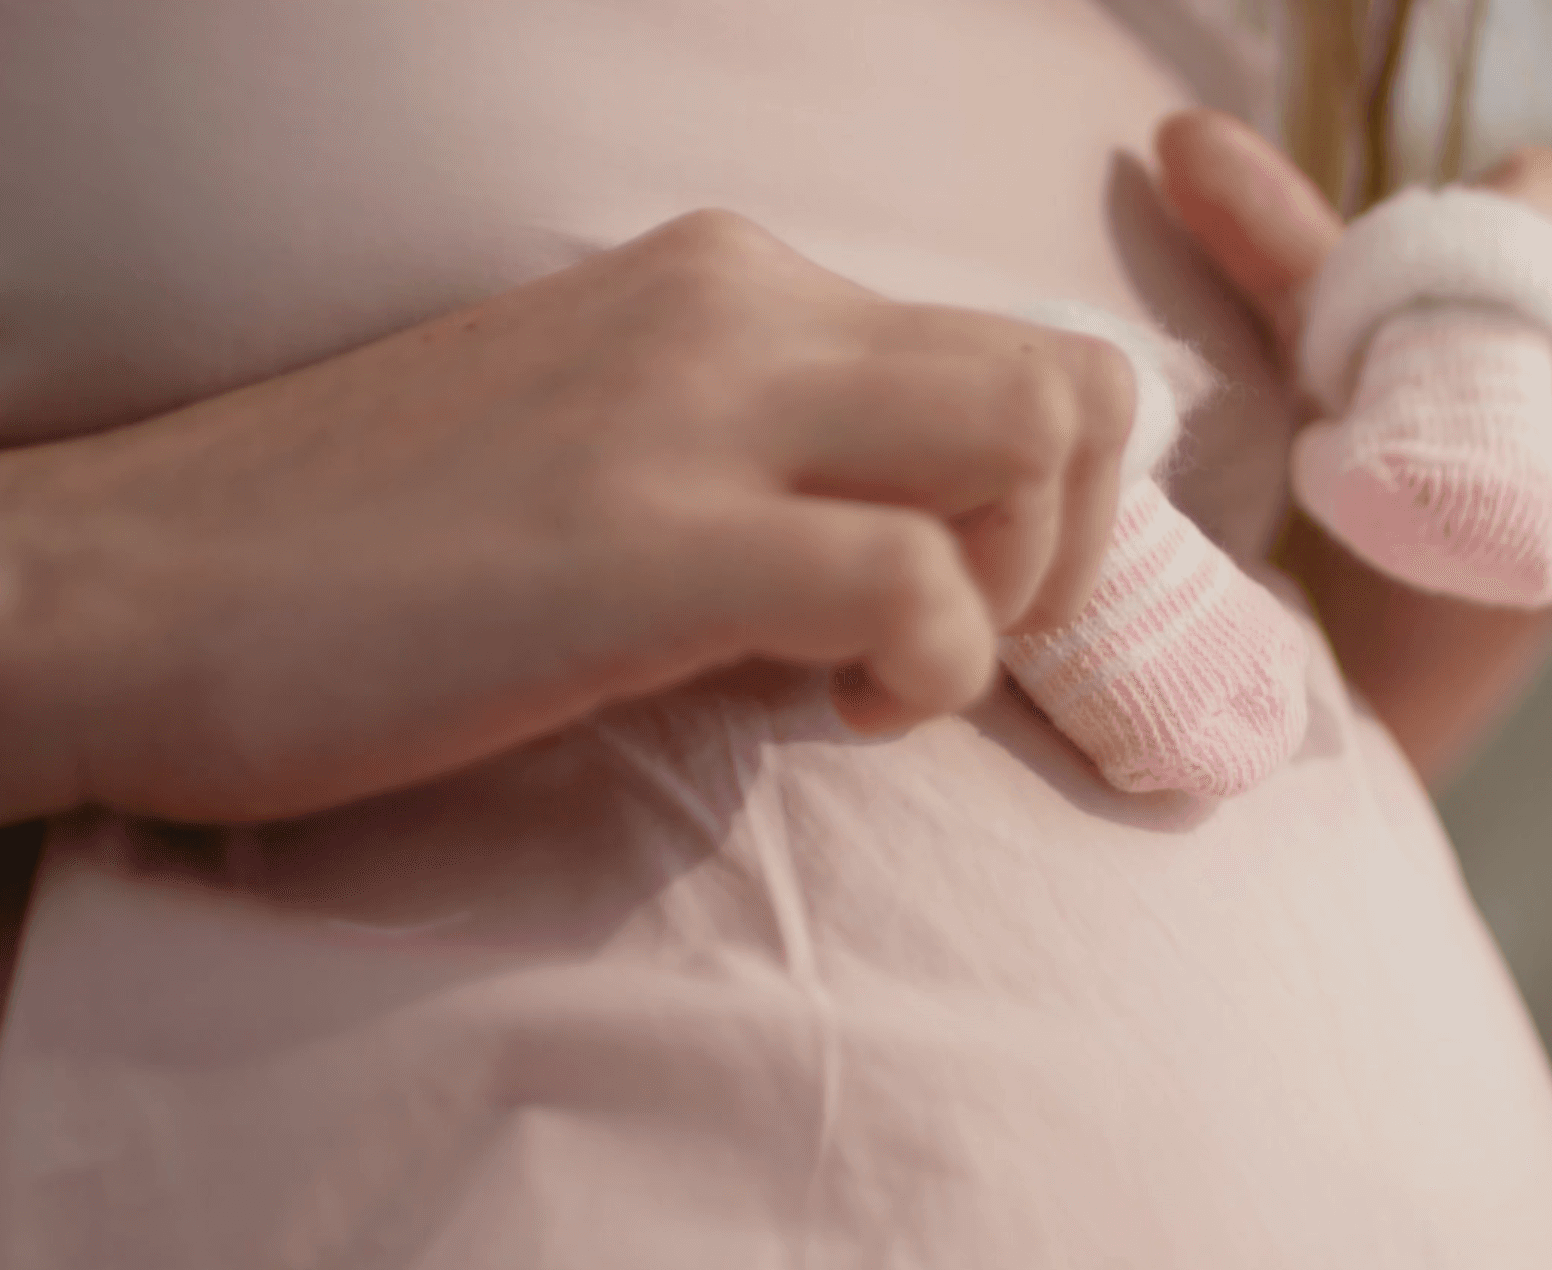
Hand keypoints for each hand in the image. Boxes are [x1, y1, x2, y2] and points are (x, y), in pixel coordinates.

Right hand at [0, 210, 1132, 822]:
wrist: (120, 590)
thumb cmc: (359, 554)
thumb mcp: (601, 437)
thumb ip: (758, 446)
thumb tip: (917, 541)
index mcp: (727, 281)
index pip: (1009, 347)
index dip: (1048, 498)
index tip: (970, 597)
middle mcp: (735, 304)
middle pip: (1067, 378)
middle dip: (1074, 542)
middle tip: (963, 643)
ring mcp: (695, 409)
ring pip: (1035, 433)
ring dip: (1020, 587)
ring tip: (896, 674)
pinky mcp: (651, 540)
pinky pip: (919, 581)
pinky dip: (935, 668)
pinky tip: (842, 715)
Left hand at [1156, 110, 1551, 601]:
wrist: (1490, 511)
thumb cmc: (1406, 420)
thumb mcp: (1332, 345)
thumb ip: (1270, 243)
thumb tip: (1176, 140)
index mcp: (1545, 195)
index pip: (1526, 355)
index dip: (1483, 462)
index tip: (1445, 489)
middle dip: (1546, 517)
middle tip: (1498, 533)